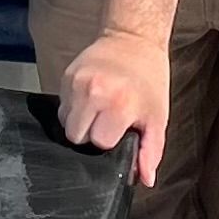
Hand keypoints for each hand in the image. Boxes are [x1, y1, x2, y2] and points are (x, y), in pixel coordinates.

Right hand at [60, 31, 170, 186]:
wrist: (133, 39)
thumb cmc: (149, 79)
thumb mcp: (157, 116)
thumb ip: (150, 151)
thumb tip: (146, 180)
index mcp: (118, 104)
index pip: (99, 143)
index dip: (110, 140)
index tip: (120, 128)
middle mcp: (93, 93)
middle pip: (76, 136)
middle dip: (91, 134)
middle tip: (108, 120)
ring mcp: (76, 83)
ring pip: (65, 123)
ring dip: (80, 122)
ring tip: (99, 109)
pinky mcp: (66, 75)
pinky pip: (62, 106)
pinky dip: (74, 107)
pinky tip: (90, 98)